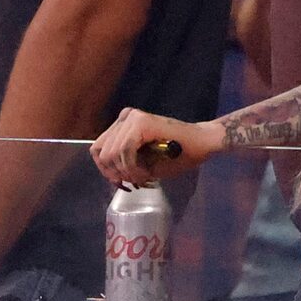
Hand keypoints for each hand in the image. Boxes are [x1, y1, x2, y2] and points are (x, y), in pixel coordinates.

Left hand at [91, 108, 219, 187]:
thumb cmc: (177, 154)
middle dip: (114, 173)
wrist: (202, 143)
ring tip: (143, 177)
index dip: (105, 170)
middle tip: (133, 182)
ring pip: (111, 153)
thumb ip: (123, 163)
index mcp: (123, 124)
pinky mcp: (141, 122)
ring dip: (126, 171)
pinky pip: (125, 151)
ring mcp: (132, 117)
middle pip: (100, 152)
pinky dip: (132, 166)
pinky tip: (145, 173)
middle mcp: (125, 117)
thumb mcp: (143, 161)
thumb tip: (110, 175)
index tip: (121, 183)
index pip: (98, 149)